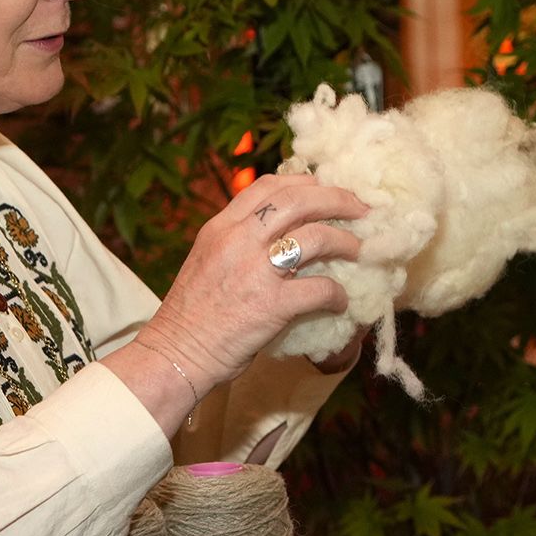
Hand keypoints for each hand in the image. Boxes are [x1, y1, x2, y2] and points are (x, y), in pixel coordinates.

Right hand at [136, 173, 367, 390]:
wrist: (175, 354)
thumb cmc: (192, 314)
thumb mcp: (208, 260)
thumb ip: (239, 241)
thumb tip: (280, 232)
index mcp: (221, 227)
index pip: (267, 186)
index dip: (305, 182)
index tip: (326, 189)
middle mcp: (238, 240)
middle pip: (299, 200)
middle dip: (337, 200)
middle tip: (361, 209)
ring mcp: (256, 271)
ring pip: (316, 237)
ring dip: (347, 243)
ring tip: (359, 251)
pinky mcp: (272, 305)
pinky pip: (320, 288)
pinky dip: (338, 294)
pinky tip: (342, 302)